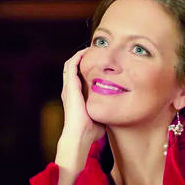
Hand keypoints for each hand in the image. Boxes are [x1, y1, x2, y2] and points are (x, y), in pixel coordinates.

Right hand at [57, 49, 104, 168]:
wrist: (80, 135)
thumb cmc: (90, 131)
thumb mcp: (100, 117)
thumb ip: (106, 112)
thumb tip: (116, 113)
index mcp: (76, 98)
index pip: (79, 79)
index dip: (87, 70)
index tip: (99, 64)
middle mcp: (70, 91)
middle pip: (73, 69)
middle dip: (83, 59)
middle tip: (95, 52)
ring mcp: (68, 87)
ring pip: (70, 64)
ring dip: (79, 56)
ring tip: (90, 49)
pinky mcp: (70, 85)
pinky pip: (71, 65)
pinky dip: (78, 57)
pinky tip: (87, 52)